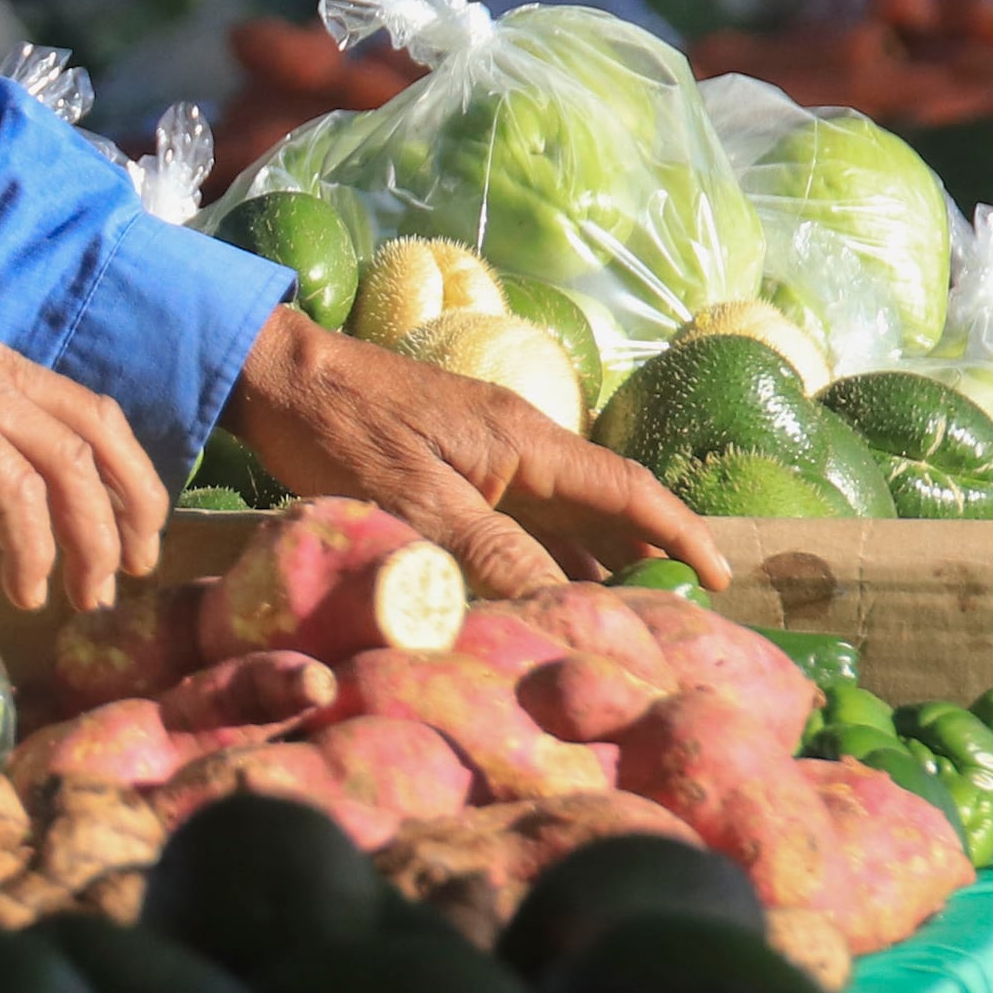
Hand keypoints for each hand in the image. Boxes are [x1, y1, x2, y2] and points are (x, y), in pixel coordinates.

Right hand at [0, 273, 170, 617]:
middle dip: (132, 500)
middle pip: (97, 428)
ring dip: (92, 538)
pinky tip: (26, 587)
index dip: (112, 462)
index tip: (122, 516)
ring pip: (70, 468)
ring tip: (90, 594)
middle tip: (140, 563)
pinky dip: (33, 549)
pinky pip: (18, 499)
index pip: (73, 403)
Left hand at [222, 310, 721, 601]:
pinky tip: (540, 588)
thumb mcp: (415, 499)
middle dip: (646, 557)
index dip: (679, 535)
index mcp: (526, 443)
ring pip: (561, 513)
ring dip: (594, 559)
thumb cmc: (340, 430)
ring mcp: (485, 449)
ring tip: (622, 616)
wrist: (272, 374)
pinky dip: (541, 551)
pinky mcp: (451, 460)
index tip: (720, 578)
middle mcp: (520, 441)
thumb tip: (561, 602)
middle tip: (675, 618)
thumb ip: (489, 550)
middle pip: (604, 506)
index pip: (628, 490)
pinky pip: (518, 512)